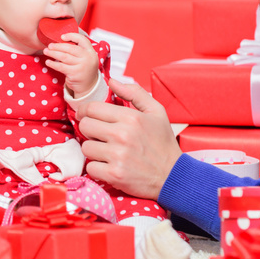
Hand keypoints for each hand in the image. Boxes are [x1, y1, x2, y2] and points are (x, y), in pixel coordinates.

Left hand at [44, 31, 99, 97]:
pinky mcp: (74, 74)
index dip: (72, 36)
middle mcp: (88, 58)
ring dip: (53, 53)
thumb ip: (78, 50)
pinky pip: (61, 67)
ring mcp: (82, 66)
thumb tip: (61, 40)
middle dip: (58, 46)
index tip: (62, 36)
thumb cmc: (83, 68)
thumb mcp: (85, 58)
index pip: (82, 40)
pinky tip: (48, 62)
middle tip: (50, 45)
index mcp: (90, 51)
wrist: (88, 86)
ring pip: (64, 57)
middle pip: (70, 48)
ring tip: (46, 51)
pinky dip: (53, 64)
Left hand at [77, 79, 181, 199]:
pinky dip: (97, 168)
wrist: (173, 176)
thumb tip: (112, 82)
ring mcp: (117, 156)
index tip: (86, 116)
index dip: (85, 111)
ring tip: (108, 151)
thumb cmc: (163, 143)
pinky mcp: (114, 175)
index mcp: (131, 118)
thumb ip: (134, 93)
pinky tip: (110, 166)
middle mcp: (122, 135)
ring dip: (94, 150)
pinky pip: (90, 167)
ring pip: (86, 147)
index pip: (92, 108)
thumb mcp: (156, 112)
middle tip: (100, 135)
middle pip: (85, 126)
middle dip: (90, 130)